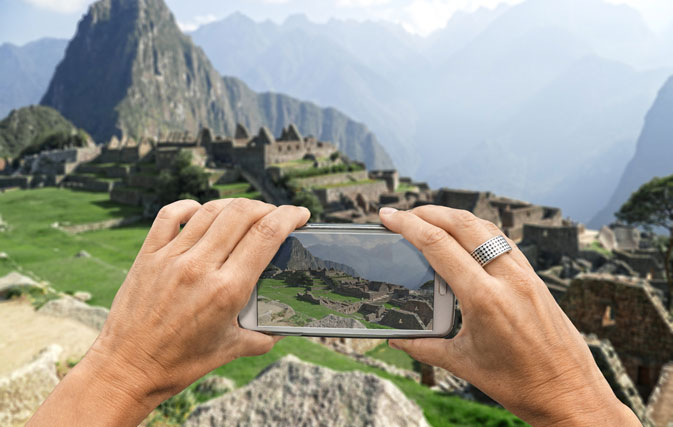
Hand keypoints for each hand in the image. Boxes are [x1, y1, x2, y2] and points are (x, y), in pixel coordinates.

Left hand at [29, 199, 309, 425]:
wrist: (128, 368)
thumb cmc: (182, 362)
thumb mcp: (231, 350)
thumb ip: (262, 336)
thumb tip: (282, 327)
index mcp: (227, 289)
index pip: (266, 235)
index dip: (289, 217)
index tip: (300, 214)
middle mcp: (200, 267)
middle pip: (242, 214)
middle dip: (267, 208)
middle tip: (276, 215)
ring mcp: (171, 257)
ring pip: (211, 210)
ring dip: (235, 205)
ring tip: (246, 212)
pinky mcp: (148, 255)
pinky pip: (170, 215)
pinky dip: (190, 206)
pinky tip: (201, 210)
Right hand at [379, 206, 639, 426]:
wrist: (570, 394)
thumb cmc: (520, 384)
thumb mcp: (463, 364)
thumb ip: (423, 346)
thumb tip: (396, 337)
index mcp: (484, 299)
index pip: (438, 245)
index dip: (408, 225)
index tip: (389, 216)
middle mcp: (507, 279)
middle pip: (463, 224)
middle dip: (429, 212)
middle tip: (405, 214)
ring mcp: (525, 275)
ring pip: (486, 228)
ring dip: (455, 218)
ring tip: (431, 220)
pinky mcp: (536, 279)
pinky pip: (504, 242)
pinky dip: (480, 232)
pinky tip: (466, 239)